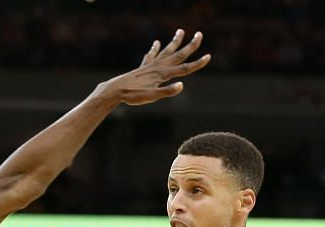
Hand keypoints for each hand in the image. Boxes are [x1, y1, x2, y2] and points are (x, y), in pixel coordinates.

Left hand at [95, 28, 210, 106]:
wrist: (115, 90)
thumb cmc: (133, 95)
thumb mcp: (151, 97)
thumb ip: (167, 92)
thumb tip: (182, 86)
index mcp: (163, 74)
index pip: (184, 68)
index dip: (197, 64)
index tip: (208, 56)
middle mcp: (158, 67)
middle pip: (178, 55)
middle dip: (190, 46)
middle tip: (199, 34)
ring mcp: (150, 66)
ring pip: (165, 51)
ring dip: (174, 42)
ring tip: (180, 31)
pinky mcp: (142, 68)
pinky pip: (150, 56)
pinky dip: (154, 49)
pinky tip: (156, 43)